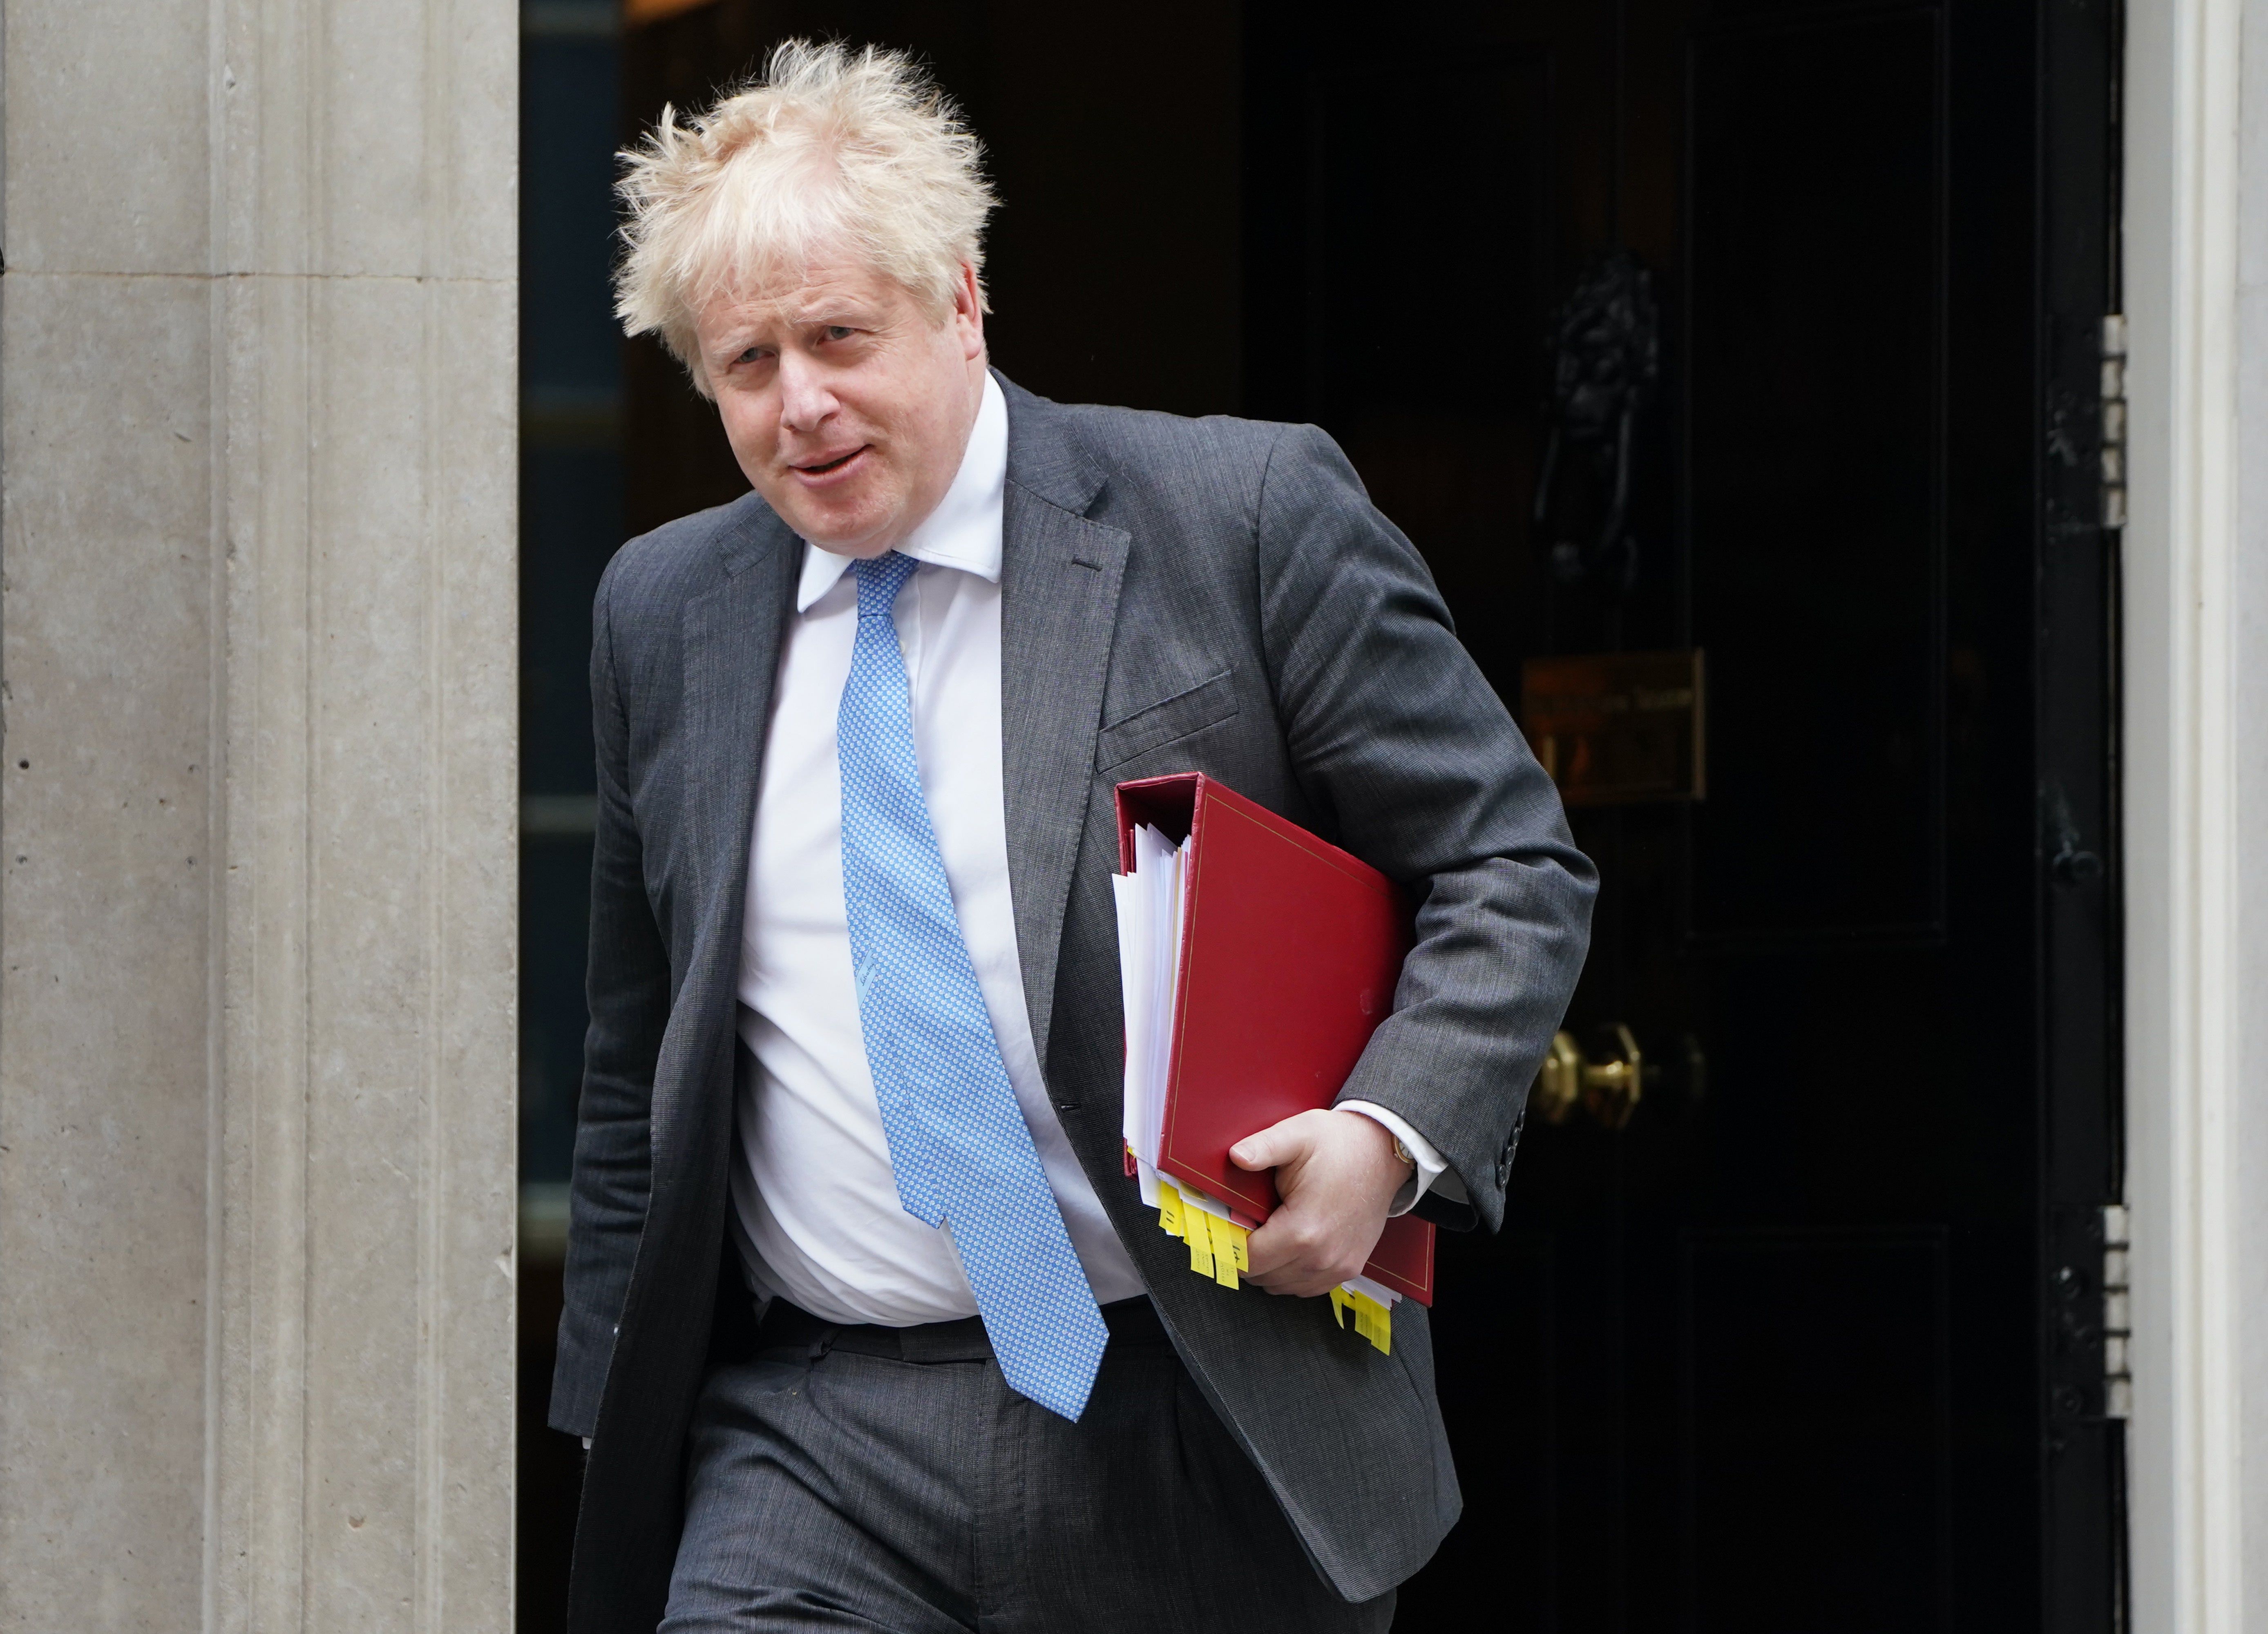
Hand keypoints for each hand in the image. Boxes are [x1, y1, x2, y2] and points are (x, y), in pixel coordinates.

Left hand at [1229, 1108, 1411, 1297]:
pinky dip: (1290, 1275)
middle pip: (1262, 1276)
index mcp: (1303, 1229)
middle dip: (1247, 1255)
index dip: (1230, 1244)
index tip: (1226, 1227)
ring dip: (1267, 1267)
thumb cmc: (1340, 1143)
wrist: (1383, 1151)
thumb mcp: (1298, 1134)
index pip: (1249, 1259)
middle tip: (1244, 1227)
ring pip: (1282, 1286)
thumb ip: (1263, 1147)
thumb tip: (1236, 1156)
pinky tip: (1288, 1247)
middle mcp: (1322, 1257)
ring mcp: (1338, 1266)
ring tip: (1266, 1235)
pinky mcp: (1349, 1268)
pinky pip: (1306, 1287)